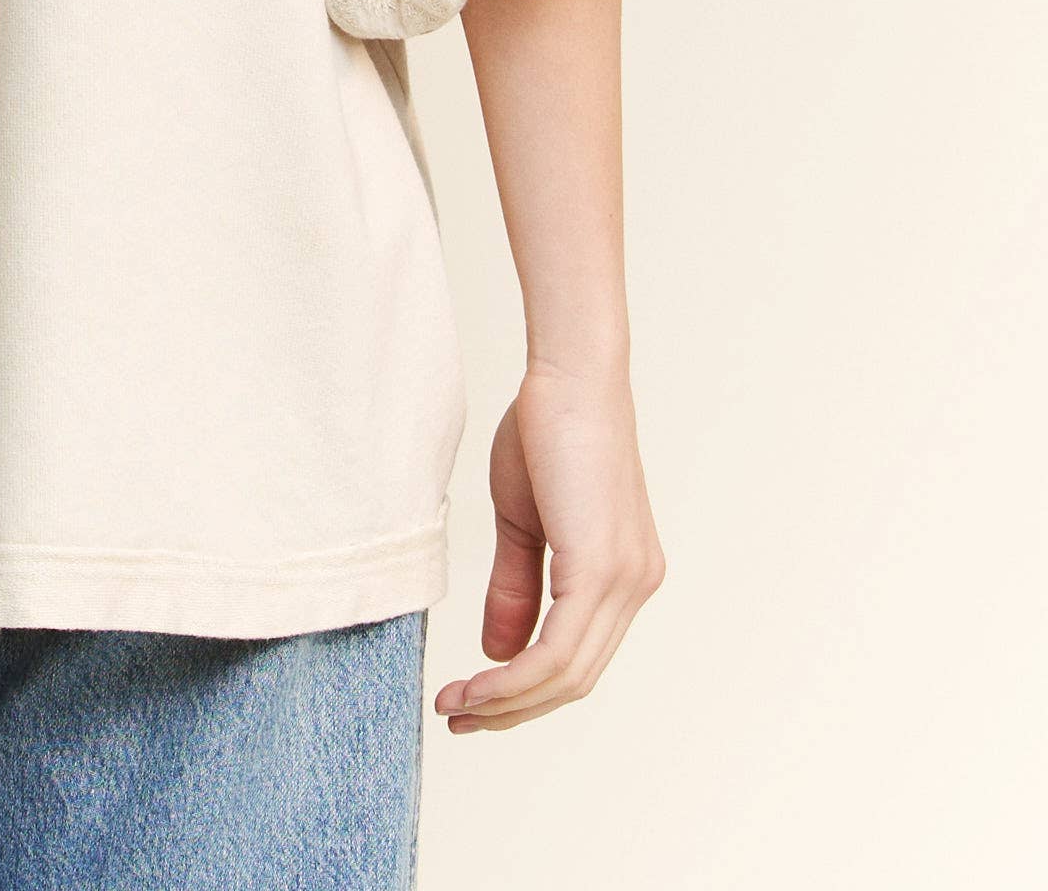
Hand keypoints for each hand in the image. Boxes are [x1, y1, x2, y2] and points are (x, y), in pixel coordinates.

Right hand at [435, 362, 664, 730]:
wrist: (567, 376)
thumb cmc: (545, 430)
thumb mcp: (524, 523)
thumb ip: (519, 588)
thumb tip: (502, 654)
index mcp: (623, 576)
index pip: (579, 659)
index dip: (526, 691)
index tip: (473, 702)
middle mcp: (636, 586)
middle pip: (576, 680)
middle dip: (514, 709)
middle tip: (459, 717)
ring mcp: (626, 581)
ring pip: (569, 675)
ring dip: (508, 701)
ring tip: (457, 705)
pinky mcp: (602, 571)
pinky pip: (560, 650)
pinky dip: (516, 678)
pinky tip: (480, 683)